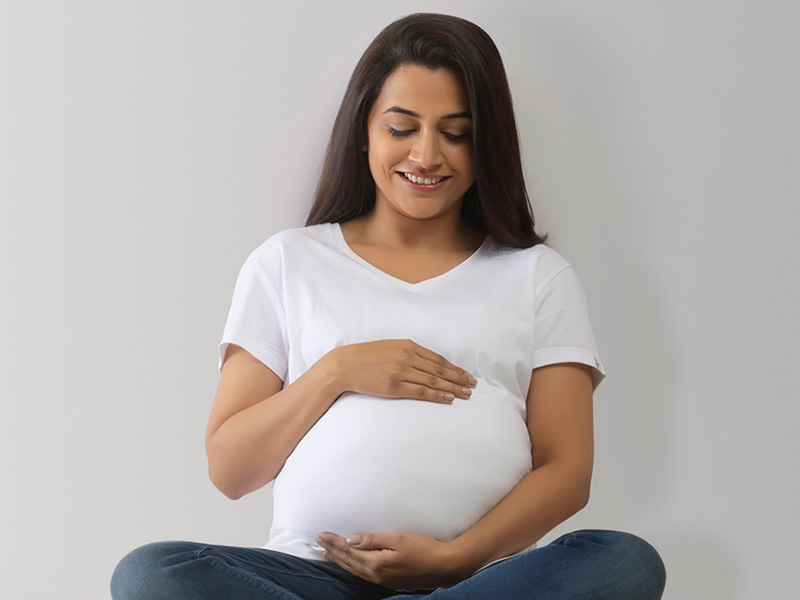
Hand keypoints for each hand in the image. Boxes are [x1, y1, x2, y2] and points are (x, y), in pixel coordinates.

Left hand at [316, 531, 472, 589]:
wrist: (443, 566)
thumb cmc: (423, 549)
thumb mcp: (398, 538)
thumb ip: (373, 539)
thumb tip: (351, 540)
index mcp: (376, 563)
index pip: (349, 551)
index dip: (334, 542)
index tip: (322, 534)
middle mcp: (376, 574)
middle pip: (348, 562)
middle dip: (332, 551)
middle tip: (319, 541)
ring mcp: (381, 580)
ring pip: (353, 570)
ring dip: (339, 560)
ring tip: (327, 553)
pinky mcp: (387, 581)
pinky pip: (362, 574)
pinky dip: (351, 567)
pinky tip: (349, 564)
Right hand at [327, 339, 476, 403]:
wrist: (343, 365)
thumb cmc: (365, 357)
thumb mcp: (389, 348)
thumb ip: (407, 353)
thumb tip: (427, 363)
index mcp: (407, 345)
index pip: (437, 358)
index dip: (454, 368)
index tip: (466, 374)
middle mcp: (406, 357)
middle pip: (439, 369)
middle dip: (458, 378)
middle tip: (472, 385)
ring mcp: (400, 371)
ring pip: (434, 380)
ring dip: (452, 388)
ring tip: (465, 394)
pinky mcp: (394, 386)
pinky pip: (421, 391)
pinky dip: (437, 395)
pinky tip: (448, 398)